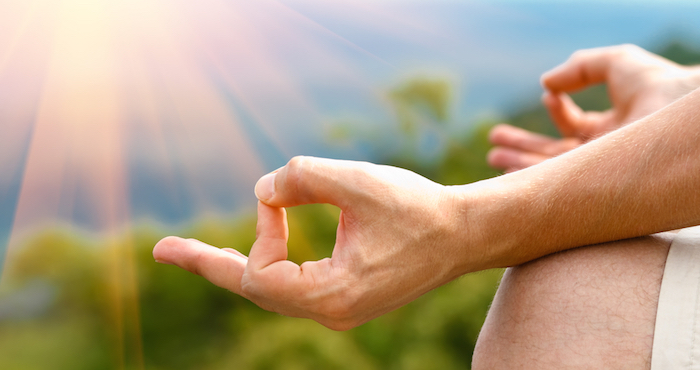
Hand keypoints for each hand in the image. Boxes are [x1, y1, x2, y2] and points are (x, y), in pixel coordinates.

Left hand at [153, 157, 465, 329]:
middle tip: (162, 251)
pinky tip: (251, 252)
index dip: (259, 233)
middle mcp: (331, 312)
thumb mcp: (357, 182)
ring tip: (189, 255)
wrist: (463, 234)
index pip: (261, 275)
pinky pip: (292, 286)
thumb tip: (262, 190)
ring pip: (272, 290)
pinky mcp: (346, 297)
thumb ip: (301, 177)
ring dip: (236, 265)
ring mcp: (339, 309)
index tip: (280, 199)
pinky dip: (268, 264)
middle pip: (253, 290)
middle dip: (209, 265)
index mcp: (332, 295)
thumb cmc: (417, 207)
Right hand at [489, 44, 699, 171]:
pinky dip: (531, 179)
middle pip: (554, 155)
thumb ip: (578, 68)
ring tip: (493, 158)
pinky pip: (555, 186)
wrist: (678, 116)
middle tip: (494, 147)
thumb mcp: (614, 64)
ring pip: (551, 173)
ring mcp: (596, 175)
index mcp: (610, 130)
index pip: (573, 128)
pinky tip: (510, 172)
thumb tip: (545, 84)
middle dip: (523, 149)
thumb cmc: (658, 85)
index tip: (548, 96)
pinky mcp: (589, 188)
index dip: (557, 111)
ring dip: (520, 164)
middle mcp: (603, 156)